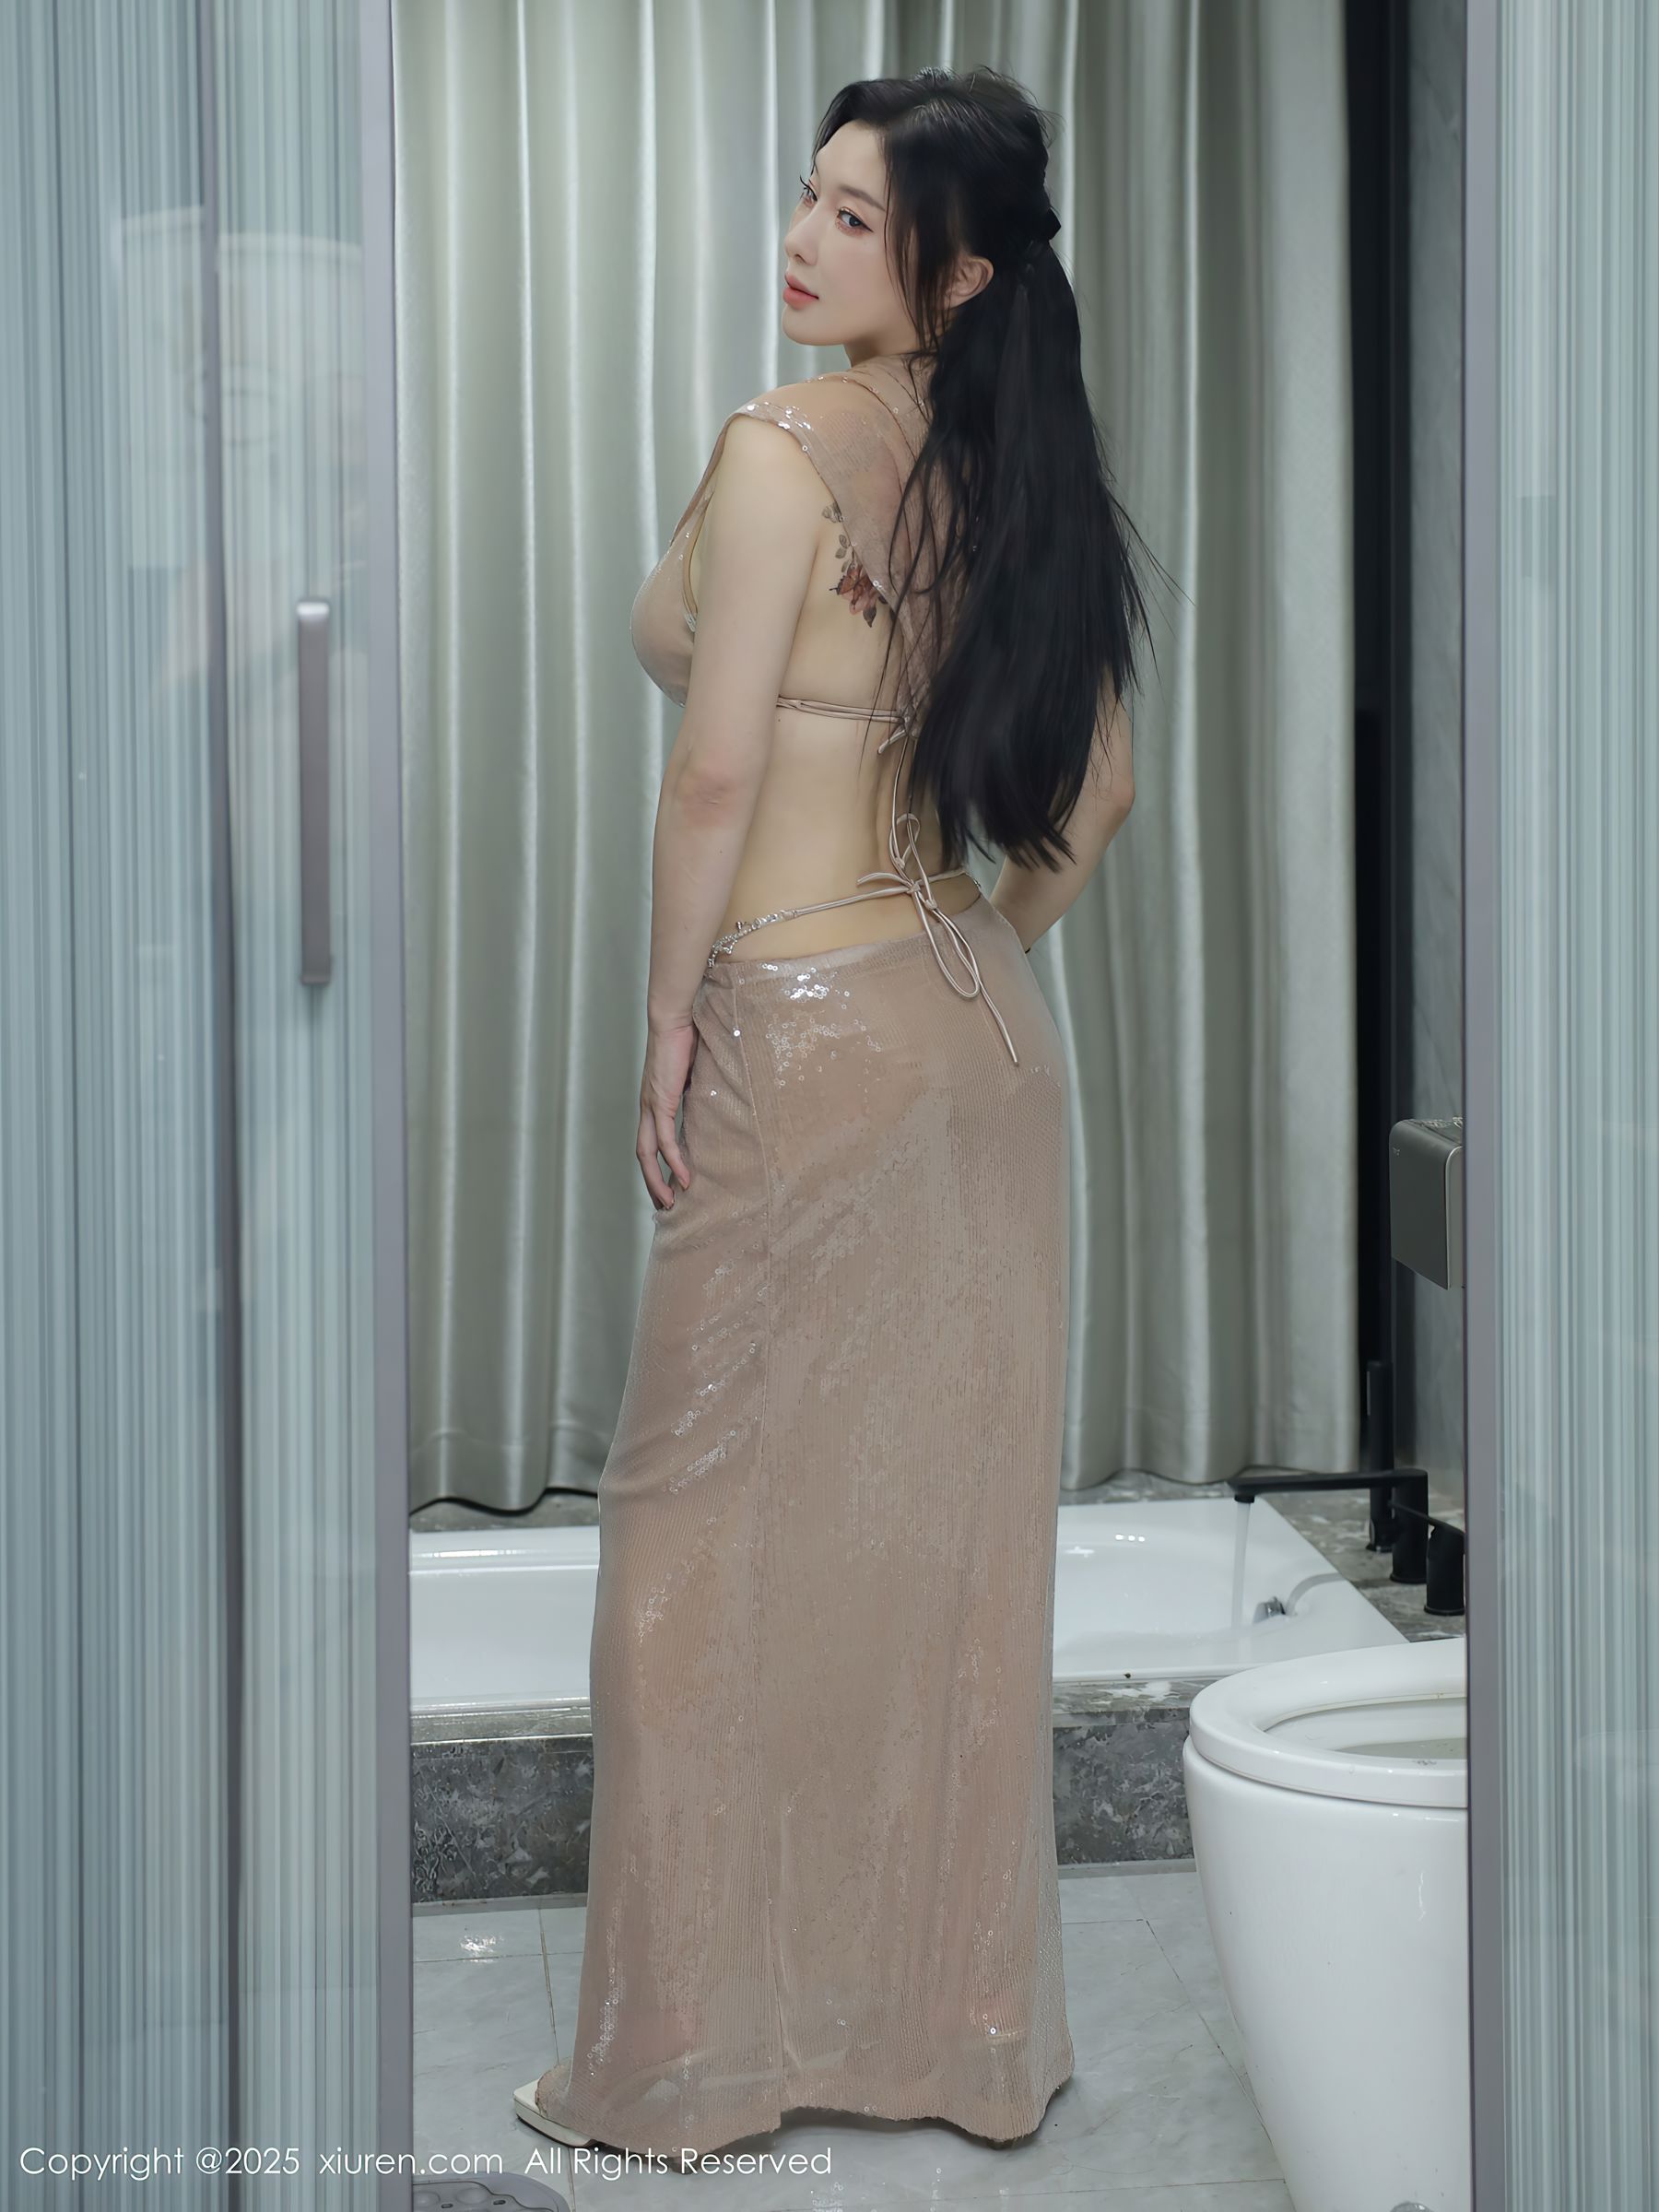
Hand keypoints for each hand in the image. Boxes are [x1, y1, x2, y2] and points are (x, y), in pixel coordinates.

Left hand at [637, 1014, 697, 1209]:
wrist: (674, 1018)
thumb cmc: (685, 1039)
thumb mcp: (693, 1075)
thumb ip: (696, 1092)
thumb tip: (712, 1102)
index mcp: (653, 1102)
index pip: (649, 1142)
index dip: (656, 1166)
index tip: (668, 1185)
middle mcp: (647, 1108)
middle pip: (642, 1155)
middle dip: (651, 1182)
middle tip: (664, 1205)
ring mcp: (651, 1106)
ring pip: (647, 1153)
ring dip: (657, 1180)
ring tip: (671, 1202)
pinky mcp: (660, 1102)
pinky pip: (665, 1140)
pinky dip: (673, 1161)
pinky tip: (684, 1178)